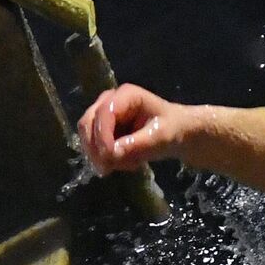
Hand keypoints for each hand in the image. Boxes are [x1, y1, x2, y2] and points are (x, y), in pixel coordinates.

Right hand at [77, 83, 193, 173]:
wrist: (177, 133)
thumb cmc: (172, 130)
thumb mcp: (160, 138)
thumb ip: (137, 145)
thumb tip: (112, 154)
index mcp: (126, 95)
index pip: (103, 113)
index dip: (102, 137)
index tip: (109, 158)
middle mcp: (109, 100)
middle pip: (87, 123)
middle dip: (97, 148)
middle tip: (110, 169)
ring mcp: (103, 114)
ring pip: (88, 137)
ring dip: (102, 156)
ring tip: (129, 164)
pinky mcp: (102, 129)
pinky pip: (94, 146)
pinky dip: (107, 158)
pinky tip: (127, 162)